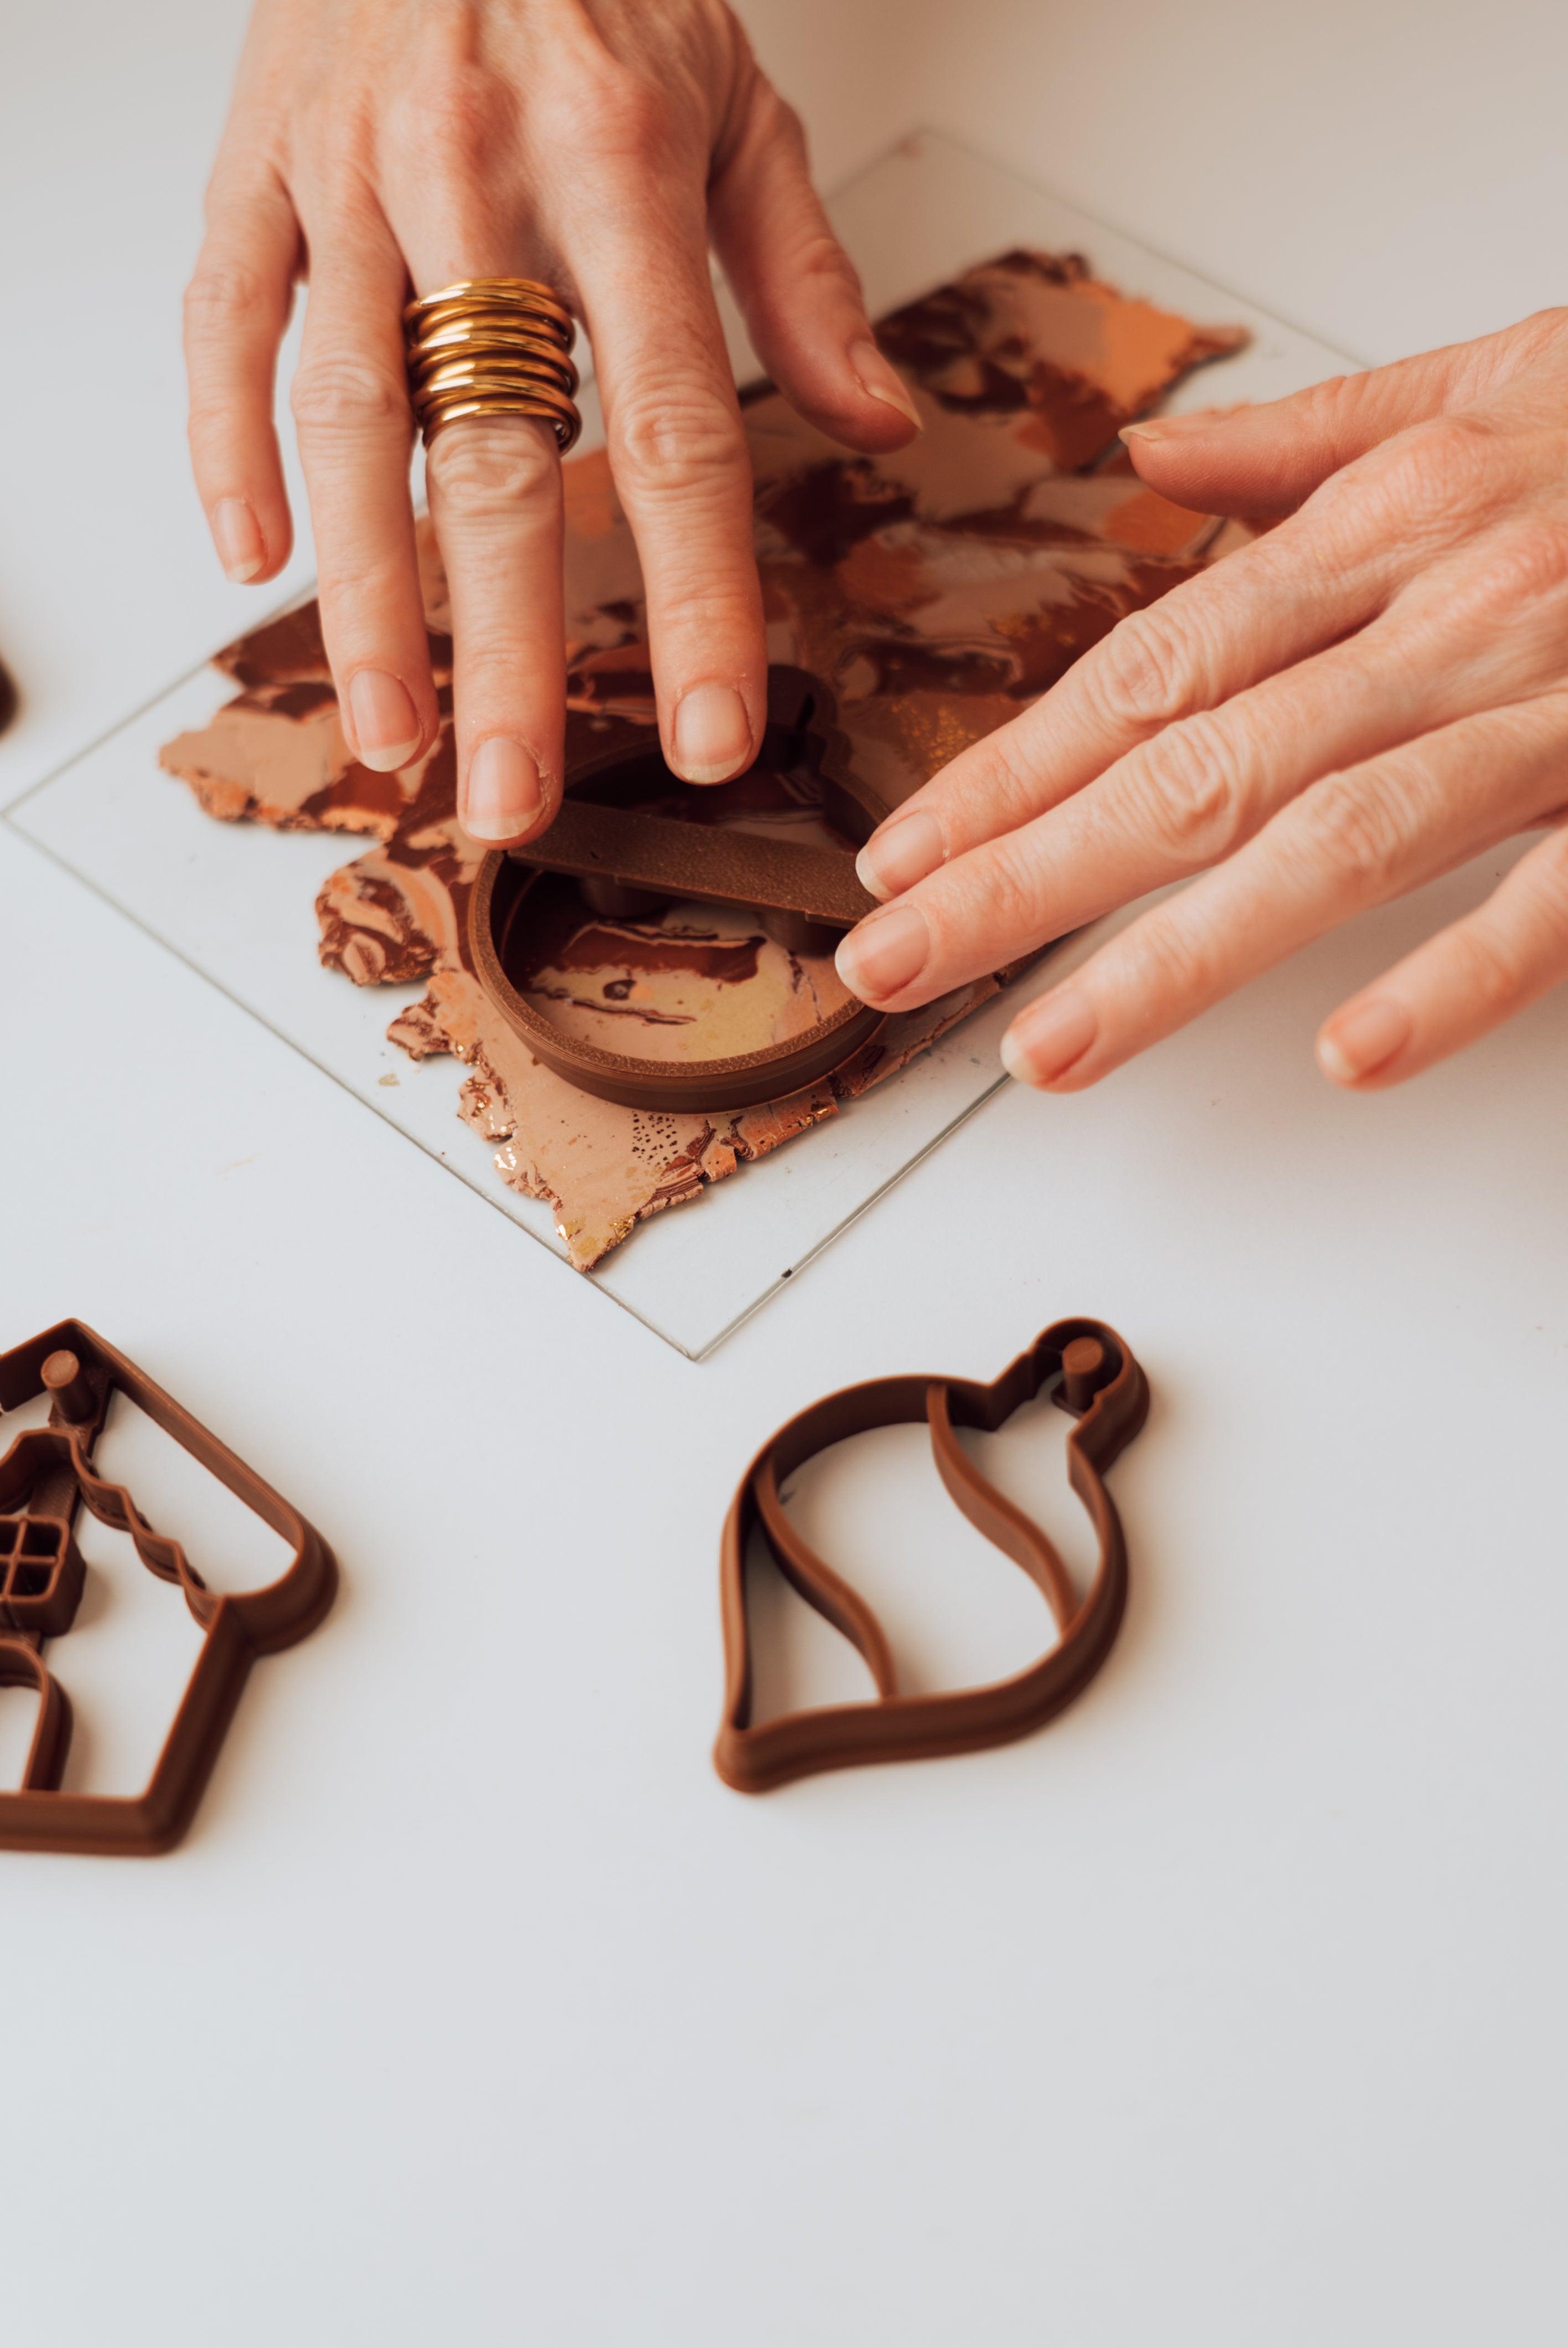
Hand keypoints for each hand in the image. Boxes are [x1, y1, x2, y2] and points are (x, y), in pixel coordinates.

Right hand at [183, 0, 918, 841]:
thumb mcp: (739, 93)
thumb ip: (804, 274)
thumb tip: (875, 430)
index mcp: (620, 167)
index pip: (673, 430)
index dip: (691, 597)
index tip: (704, 734)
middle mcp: (479, 177)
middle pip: (499, 459)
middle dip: (506, 650)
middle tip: (513, 796)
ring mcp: (351, 172)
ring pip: (351, 417)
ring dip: (366, 597)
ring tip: (391, 736)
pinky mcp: (254, 160)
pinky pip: (226, 319)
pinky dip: (224, 439)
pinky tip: (252, 560)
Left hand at [833, 309, 1567, 1091]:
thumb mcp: (1484, 384)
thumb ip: (1310, 438)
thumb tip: (1162, 460)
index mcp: (1389, 530)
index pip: (1148, 673)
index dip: (1011, 772)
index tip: (905, 856)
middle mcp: (1446, 619)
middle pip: (1191, 768)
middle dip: (1025, 877)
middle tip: (895, 967)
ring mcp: (1550, 710)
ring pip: (1330, 840)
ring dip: (1176, 955)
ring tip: (1048, 1050)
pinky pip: (1551, 895)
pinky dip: (1457, 973)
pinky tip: (1350, 1057)